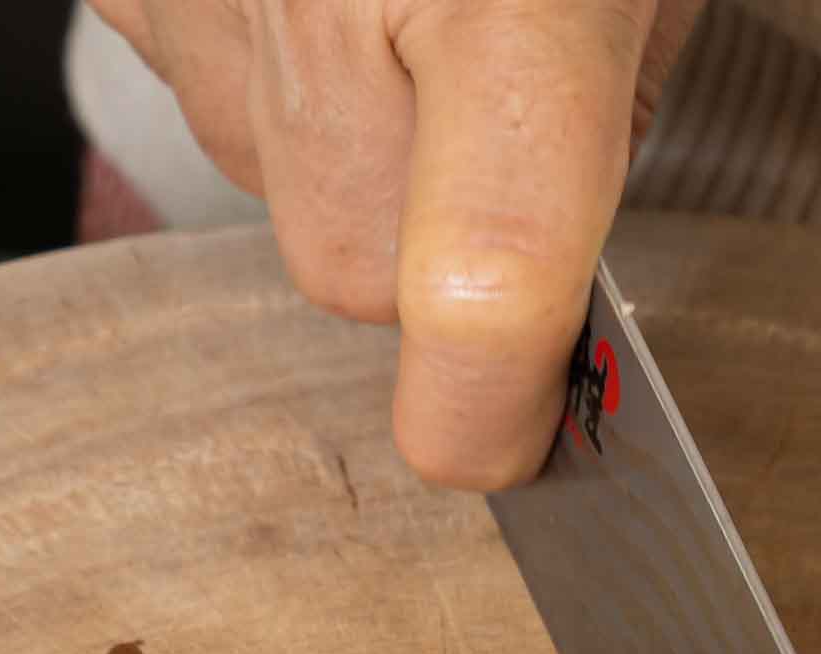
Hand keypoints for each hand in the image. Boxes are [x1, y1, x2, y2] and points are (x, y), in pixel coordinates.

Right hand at [89, 0, 704, 486]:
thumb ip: (618, 103)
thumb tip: (567, 275)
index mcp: (503, 2)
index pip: (485, 292)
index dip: (498, 411)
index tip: (523, 442)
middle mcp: (319, 9)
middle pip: (356, 274)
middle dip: (431, 253)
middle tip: (502, 117)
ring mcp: (202, 0)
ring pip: (271, 186)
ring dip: (345, 146)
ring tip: (414, 6)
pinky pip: (204, 88)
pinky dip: (268, 66)